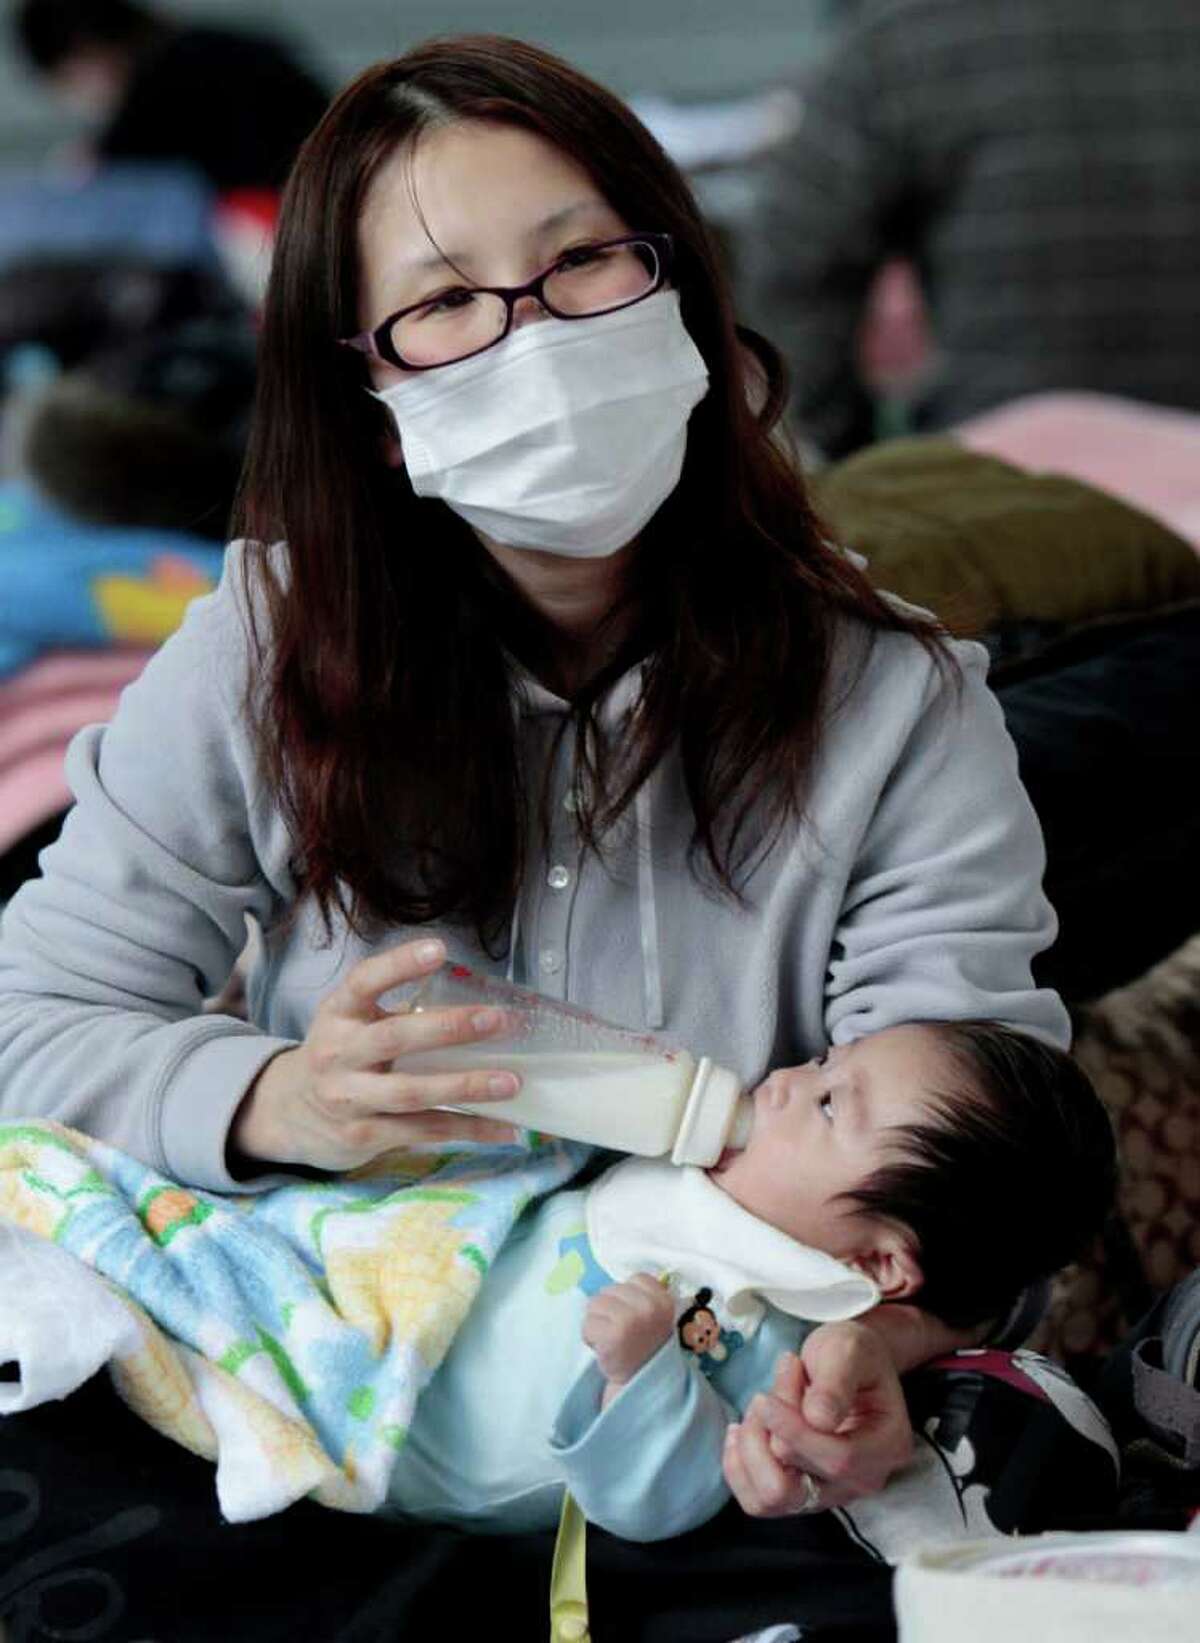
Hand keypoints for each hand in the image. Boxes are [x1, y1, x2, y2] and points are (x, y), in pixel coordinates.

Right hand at [229, 939, 519, 1172]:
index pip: (364, 981)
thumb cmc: (341, 1056)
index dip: (400, 964)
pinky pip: (422, 1131)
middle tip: (496, 1020)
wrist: (289, 1113)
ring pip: (412, 1092)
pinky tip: (504, 1127)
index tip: (439, 950)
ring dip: (466, 1087)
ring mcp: (348, 1098)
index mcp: (339, 1014)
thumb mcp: (351, 1023)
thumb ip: (396, 1011)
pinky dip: (467, 1129)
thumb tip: (478, 1002)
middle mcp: (338, 1053)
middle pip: (395, 1037)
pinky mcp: (363, 1135)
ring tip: (511, 1082)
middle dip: (448, 1028)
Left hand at [583, 1274, 675, 1386]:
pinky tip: (603, 1349)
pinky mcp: (613, 1335)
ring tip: (610, 1340)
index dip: (626, 1298)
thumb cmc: (644, 1348)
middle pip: (610, 1290)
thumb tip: (614, 1279)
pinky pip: (587, 1324)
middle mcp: (650, 1308)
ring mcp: (631, 1320)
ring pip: (595, 1304)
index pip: (636, 1279)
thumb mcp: (655, 1318)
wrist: (642, 1385)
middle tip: (620, 1333)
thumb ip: (643, 1298)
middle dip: (608, 1311)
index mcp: (663, 1301)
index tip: (632, 1318)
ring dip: (596, 1323)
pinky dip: (590, 1337)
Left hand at [722, 1320, 911, 1516]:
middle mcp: (863, 1481)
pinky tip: (741, 1429)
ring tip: (759, 1408)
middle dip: (771, 1433)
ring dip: (752, 1449)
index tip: (764, 1399)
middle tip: (769, 1392)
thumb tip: (819, 1419)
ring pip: (772, 1499)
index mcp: (888, 1446)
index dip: (794, 1433)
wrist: (843, 1363)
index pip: (838, 1459)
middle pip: (800, 1484)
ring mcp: (831, 1493)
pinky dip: (740, 1466)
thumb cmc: (850, 1354)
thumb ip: (836, 1381)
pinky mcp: (801, 1494)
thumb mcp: (848, 1349)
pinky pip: (758, 1501)